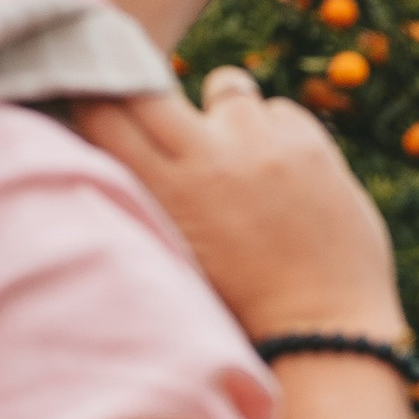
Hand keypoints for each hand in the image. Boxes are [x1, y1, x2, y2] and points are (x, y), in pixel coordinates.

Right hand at [67, 66, 401, 340]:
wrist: (322, 333)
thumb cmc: (242, 310)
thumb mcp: (176, 255)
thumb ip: (151, 197)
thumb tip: (123, 147)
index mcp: (167, 190)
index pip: (104, 111)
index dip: (95, 95)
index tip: (95, 92)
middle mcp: (211, 157)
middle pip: (150, 88)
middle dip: (145, 87)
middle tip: (156, 108)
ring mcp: (264, 146)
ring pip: (226, 86)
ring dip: (226, 111)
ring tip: (241, 157)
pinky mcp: (312, 145)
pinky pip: (281, 110)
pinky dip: (277, 132)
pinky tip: (286, 176)